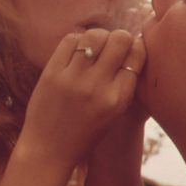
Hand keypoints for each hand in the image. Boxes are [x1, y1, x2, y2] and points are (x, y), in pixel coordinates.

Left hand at [17, 28, 144, 169]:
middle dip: (120, 37)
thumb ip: (124, 83)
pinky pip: (70, 40)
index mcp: (118, 99)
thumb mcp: (114, 113)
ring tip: (95, 46)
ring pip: (94, 35)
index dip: (137, 46)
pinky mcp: (52, 74)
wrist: (48, 150)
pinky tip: (77, 50)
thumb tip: (132, 44)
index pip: (137, 55)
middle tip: (113, 44)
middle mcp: (98, 87)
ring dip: (98, 36)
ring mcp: (73, 79)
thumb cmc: (85, 132)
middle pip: (119, 40)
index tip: (131, 47)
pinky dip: (77, 40)